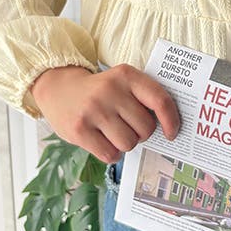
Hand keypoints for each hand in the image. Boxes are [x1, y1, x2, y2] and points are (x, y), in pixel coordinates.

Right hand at [28, 63, 180, 163]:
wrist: (57, 89)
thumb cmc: (100, 91)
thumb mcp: (121, 82)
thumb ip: (143, 97)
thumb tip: (170, 127)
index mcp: (126, 75)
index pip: (160, 100)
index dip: (171, 120)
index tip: (172, 133)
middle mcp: (110, 90)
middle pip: (146, 128)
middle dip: (142, 134)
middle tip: (128, 127)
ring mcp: (93, 110)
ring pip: (129, 143)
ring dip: (125, 144)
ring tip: (113, 132)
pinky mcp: (79, 130)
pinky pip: (110, 154)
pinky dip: (111, 153)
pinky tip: (103, 141)